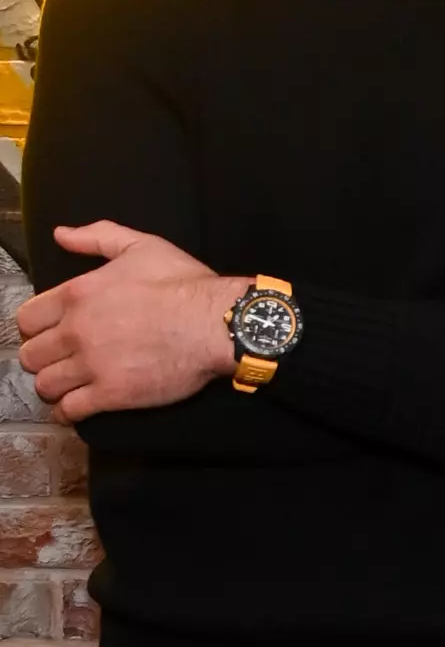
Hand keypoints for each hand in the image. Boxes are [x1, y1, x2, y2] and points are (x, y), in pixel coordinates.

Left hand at [17, 222, 241, 423]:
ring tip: (67, 385)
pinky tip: (76, 408)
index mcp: (77, 294)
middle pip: (31, 356)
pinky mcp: (112, 394)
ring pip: (45, 385)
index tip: (49, 333)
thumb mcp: (140, 246)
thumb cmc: (183, 283)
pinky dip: (68, 411)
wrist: (215, 323)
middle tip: (60, 361)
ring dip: (54, 386)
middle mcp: (76, 330)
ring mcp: (92, 365)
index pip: (26, 319)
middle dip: (43, 359)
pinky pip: (71, 410)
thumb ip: (96, 237)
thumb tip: (61, 235)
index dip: (35, 328)